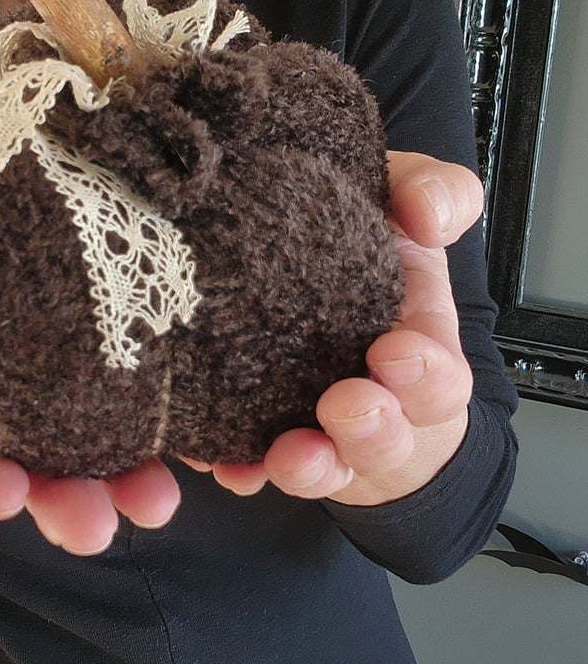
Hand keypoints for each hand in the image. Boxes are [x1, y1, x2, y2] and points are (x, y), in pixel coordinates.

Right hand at [0, 235, 180, 553]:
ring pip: (105, 451)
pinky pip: (162, 412)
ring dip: (129, 486)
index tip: (3, 495)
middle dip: (64, 504)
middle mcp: (20, 407)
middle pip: (40, 468)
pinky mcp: (135, 372)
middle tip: (92, 529)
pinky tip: (216, 453)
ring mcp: (80, 395)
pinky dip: (187, 438)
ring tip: (158, 504)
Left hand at [192, 151, 480, 505]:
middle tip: (346, 403)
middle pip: (386, 438)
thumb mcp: (399, 203)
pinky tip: (224, 464)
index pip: (440, 378)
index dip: (426, 374)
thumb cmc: (361, 245)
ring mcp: (316, 425)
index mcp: (417, 347)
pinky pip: (249, 465)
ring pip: (324, 466)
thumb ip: (429, 193)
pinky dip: (240, 470)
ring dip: (311, 466)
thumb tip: (425, 213)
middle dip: (371, 429)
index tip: (396, 351)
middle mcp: (373, 398)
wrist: (305, 272)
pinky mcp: (258, 435)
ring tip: (289, 454)